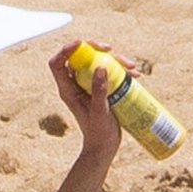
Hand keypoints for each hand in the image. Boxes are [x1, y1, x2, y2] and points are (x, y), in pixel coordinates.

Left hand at [49, 40, 123, 160]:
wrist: (104, 148)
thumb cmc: (98, 134)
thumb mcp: (100, 112)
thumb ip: (98, 90)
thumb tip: (101, 67)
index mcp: (68, 90)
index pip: (58, 63)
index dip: (66, 49)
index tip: (81, 43)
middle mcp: (76, 85)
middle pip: (80, 57)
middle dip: (95, 49)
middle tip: (110, 49)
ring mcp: (89, 86)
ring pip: (97, 63)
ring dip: (115, 60)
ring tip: (132, 67)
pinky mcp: (101, 89)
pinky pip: (109, 73)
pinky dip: (121, 71)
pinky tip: (135, 75)